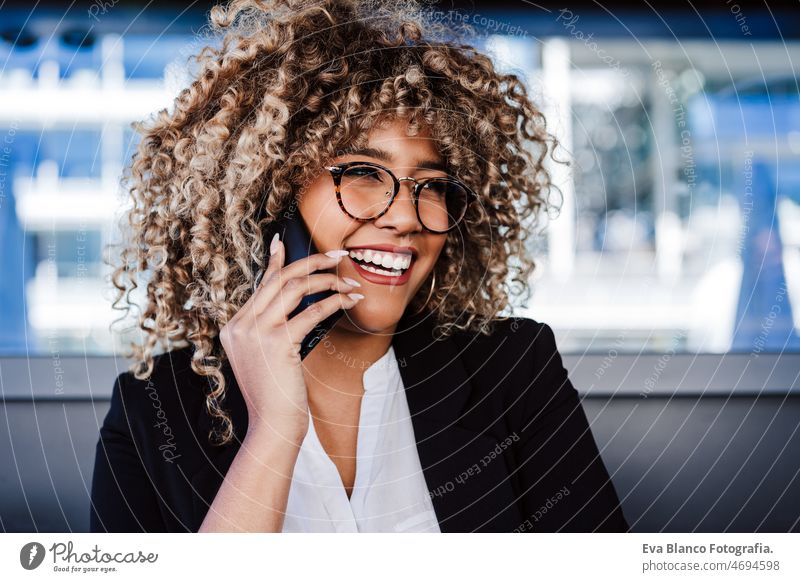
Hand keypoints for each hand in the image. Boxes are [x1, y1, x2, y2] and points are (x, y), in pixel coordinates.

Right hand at [218, 233, 363, 440]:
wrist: (272, 426)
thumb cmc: (276, 394)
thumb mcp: (265, 357)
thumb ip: (271, 330)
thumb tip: (294, 304)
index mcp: (234, 327)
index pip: (260, 285)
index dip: (275, 261)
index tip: (284, 242)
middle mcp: (240, 325)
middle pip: (280, 279)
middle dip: (312, 262)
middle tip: (337, 255)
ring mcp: (256, 333)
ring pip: (295, 288)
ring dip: (328, 281)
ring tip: (350, 281)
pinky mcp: (277, 343)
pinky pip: (311, 311)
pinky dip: (334, 302)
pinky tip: (349, 300)